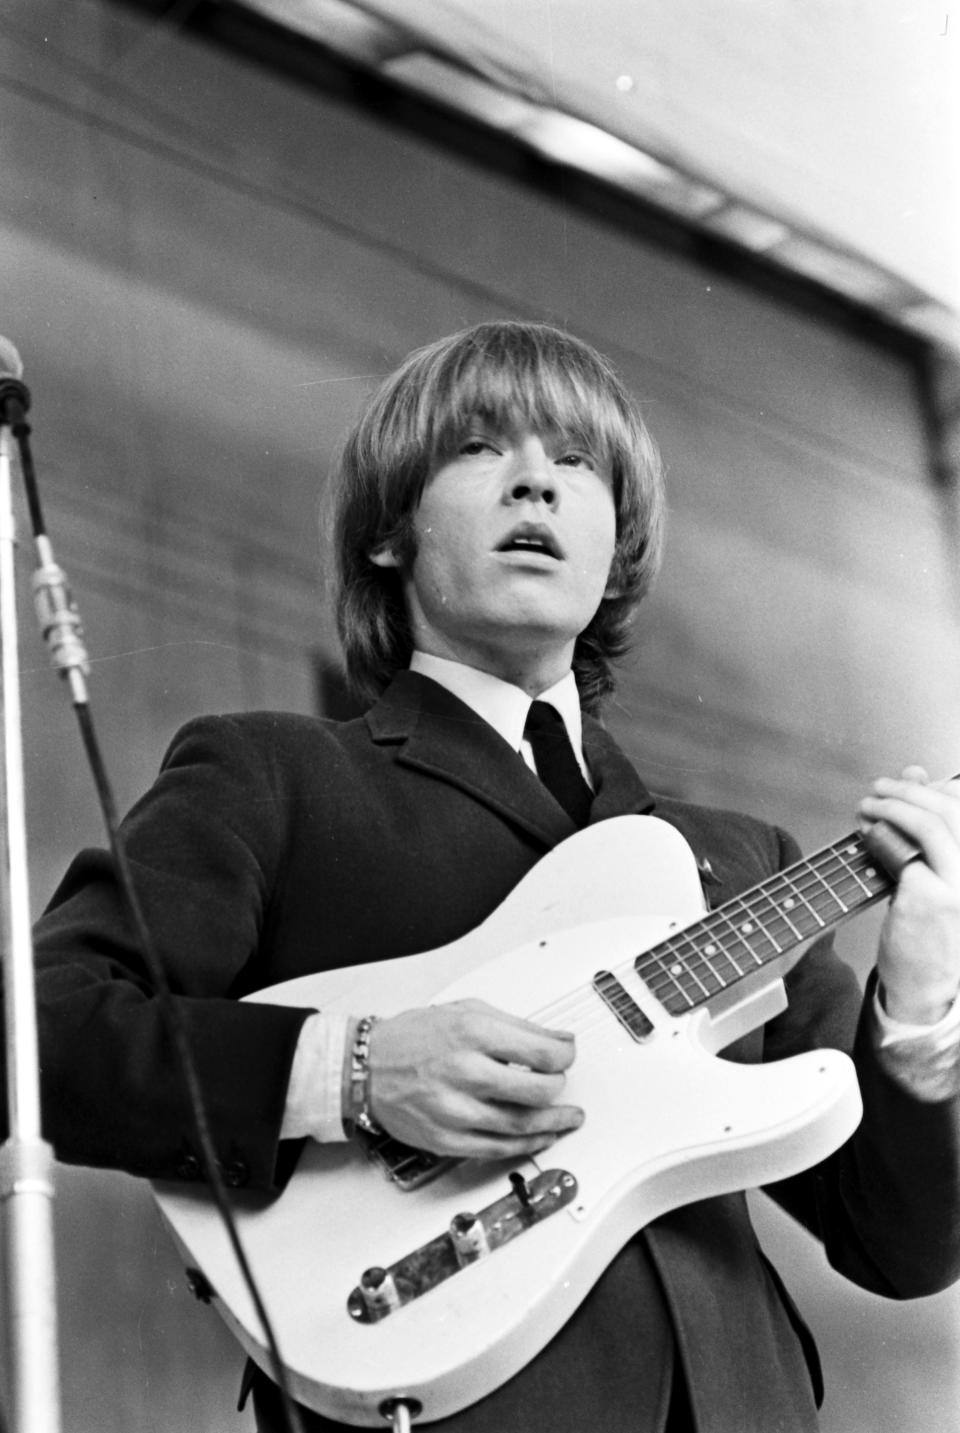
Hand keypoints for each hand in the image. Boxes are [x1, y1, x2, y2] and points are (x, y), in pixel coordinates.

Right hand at [366, 999, 583, 1158]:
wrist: (366, 1067)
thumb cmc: (413, 1037)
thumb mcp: (467, 1011)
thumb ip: (516, 1026)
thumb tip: (558, 1041)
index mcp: (473, 1033)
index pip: (542, 1053)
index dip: (565, 1057)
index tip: (567, 1057)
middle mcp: (465, 1072)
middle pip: (538, 1091)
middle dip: (559, 1088)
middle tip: (562, 1085)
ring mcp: (455, 1110)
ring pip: (522, 1125)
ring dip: (554, 1123)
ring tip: (566, 1117)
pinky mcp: (446, 1139)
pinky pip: (498, 1149)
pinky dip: (526, 1145)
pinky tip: (539, 1137)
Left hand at [859, 767, 959, 1023]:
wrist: (927, 984)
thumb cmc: (931, 928)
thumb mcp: (937, 872)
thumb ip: (928, 827)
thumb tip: (916, 773)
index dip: (932, 786)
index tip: (906, 781)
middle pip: (947, 810)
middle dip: (907, 790)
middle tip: (879, 789)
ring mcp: (959, 886)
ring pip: (929, 826)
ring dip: (892, 807)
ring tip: (868, 805)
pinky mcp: (932, 899)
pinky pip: (904, 854)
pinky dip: (880, 837)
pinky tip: (865, 834)